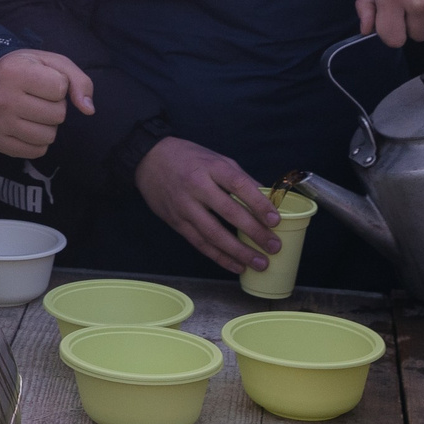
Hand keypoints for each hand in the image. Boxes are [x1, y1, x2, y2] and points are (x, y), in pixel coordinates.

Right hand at [0, 49, 93, 159]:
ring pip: (49, 136)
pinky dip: (39, 141)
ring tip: (32, 111)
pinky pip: (37, 151)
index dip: (59, 84)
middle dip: (55, 106)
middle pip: (58, 115)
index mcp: (13, 72)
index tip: (43, 80)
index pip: (61, 88)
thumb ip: (79, 80)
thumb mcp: (53, 63)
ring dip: (48, 125)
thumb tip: (89, 110)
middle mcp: (1, 99)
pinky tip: (26, 125)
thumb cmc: (27, 70)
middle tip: (37, 97)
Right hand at [134, 137, 280, 273]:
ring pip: (213, 234)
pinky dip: (219, 257)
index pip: (238, 185)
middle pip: (228, 212)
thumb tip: (265, 200)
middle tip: (274, 246)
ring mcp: (184, 206)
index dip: (258, 203)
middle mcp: (196, 186)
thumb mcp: (215, 158)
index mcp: (211, 166)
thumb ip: (239, 177)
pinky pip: (200, 243)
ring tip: (259, 263)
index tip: (275, 220)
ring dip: (238, 252)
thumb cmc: (188, 158)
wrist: (148, 159)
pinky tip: (236, 266)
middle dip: (254, 232)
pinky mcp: (176, 222)